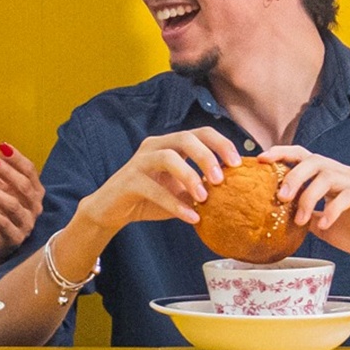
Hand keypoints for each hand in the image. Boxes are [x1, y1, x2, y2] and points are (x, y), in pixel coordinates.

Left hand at [0, 138, 44, 265]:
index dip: (16, 158)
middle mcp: (35, 207)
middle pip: (23, 185)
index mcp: (35, 191)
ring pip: (12, 204)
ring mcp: (26, 224)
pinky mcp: (14, 239)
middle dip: (4, 169)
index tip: (0, 145)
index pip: (30, 171)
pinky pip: (1, 223)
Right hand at [80, 127, 241, 233]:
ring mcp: (140, 161)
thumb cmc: (149, 199)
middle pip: (185, 138)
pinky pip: (154, 188)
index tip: (238, 163)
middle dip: (207, 156)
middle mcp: (155, 146)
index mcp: (170, 144)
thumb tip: (234, 193)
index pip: (200, 133)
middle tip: (222, 179)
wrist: (111, 210)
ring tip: (204, 198)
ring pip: (168, 157)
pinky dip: (175, 203)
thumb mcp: (180, 192)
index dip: (221, 144)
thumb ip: (201, 188)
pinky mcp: (129, 180)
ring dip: (190, 176)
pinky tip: (190, 217)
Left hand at [260, 146, 349, 265]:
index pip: (303, 156)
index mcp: (331, 178)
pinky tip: (324, 225)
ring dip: (309, 196)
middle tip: (280, 197)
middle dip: (292, 176)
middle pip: (314, 160)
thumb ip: (305, 216)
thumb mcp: (324, 226)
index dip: (281, 153)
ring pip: (329, 175)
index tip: (260, 160)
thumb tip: (276, 216)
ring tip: (298, 220)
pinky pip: (349, 196)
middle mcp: (345, 175)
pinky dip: (332, 210)